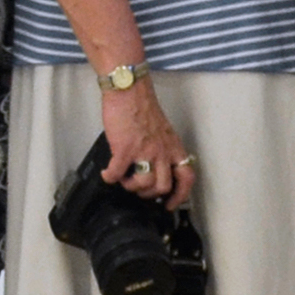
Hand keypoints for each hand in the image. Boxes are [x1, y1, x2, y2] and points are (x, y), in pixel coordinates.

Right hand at [98, 77, 196, 209]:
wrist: (129, 90)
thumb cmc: (143, 108)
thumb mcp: (162, 131)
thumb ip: (162, 149)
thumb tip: (153, 167)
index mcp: (174, 147)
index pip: (187, 177)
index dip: (180, 195)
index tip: (169, 204)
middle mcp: (163, 151)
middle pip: (164, 186)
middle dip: (149, 194)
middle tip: (139, 189)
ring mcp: (145, 151)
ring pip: (144, 184)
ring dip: (131, 187)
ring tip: (123, 180)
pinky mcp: (125, 148)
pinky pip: (117, 174)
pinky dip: (110, 178)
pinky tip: (107, 174)